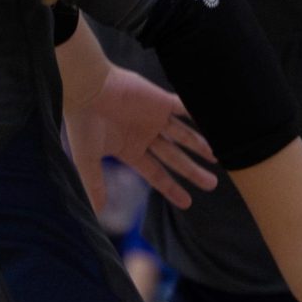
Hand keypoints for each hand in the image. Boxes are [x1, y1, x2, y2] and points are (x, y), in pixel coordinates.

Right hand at [63, 64, 216, 212]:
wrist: (86, 88)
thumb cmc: (83, 123)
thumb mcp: (87, 160)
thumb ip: (95, 185)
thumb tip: (97, 213)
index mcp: (129, 149)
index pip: (156, 173)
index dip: (171, 188)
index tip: (188, 202)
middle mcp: (144, 134)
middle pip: (174, 156)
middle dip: (193, 171)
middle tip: (212, 184)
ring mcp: (153, 116)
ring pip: (182, 134)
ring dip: (199, 144)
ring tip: (217, 156)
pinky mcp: (159, 99)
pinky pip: (183, 106)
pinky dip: (196, 113)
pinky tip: (212, 123)